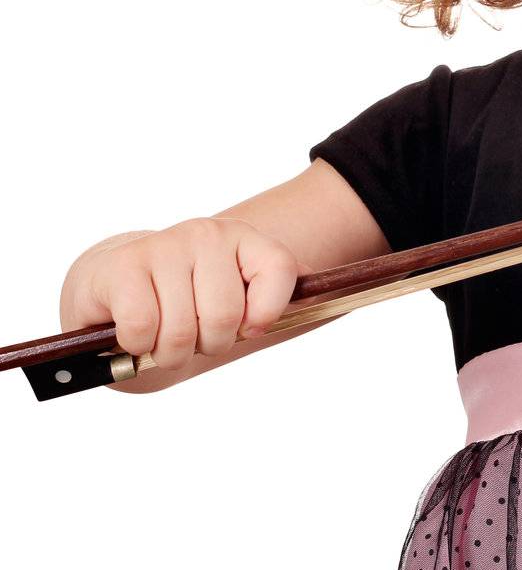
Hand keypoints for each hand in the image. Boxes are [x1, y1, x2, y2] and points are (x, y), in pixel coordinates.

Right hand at [63, 216, 306, 371]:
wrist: (116, 287)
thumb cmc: (188, 300)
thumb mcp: (241, 296)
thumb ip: (284, 295)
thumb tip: (339, 296)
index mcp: (246, 239)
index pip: (281, 270)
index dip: (267, 313)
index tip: (250, 328)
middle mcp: (208, 234)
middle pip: (225, 317)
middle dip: (209, 345)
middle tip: (194, 337)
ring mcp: (164, 245)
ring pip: (182, 330)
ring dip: (170, 352)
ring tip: (163, 337)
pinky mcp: (122, 267)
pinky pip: (143, 328)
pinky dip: (138, 346)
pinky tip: (134, 333)